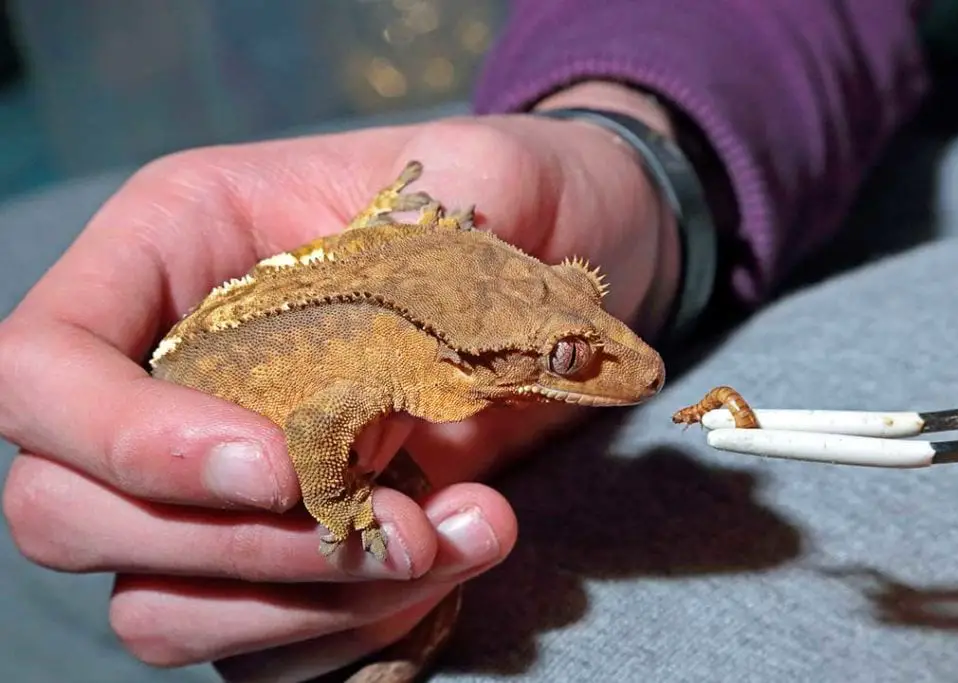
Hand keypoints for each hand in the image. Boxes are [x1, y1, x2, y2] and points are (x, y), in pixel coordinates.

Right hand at [0, 81, 679, 680]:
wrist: (559, 258)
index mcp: (173, 252)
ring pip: (161, 603)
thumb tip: (363, 401)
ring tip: (458, 541)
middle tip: (403, 528)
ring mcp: (211, 478)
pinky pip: (258, 643)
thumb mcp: (482, 179)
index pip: (41, 368)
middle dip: (242, 547)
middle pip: (69, 510)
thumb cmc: (506, 199)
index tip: (282, 469)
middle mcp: (168, 373)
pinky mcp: (275, 550)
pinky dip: (352, 632)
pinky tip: (456, 563)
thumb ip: (427, 246)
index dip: (129, 441)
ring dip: (314, 603)